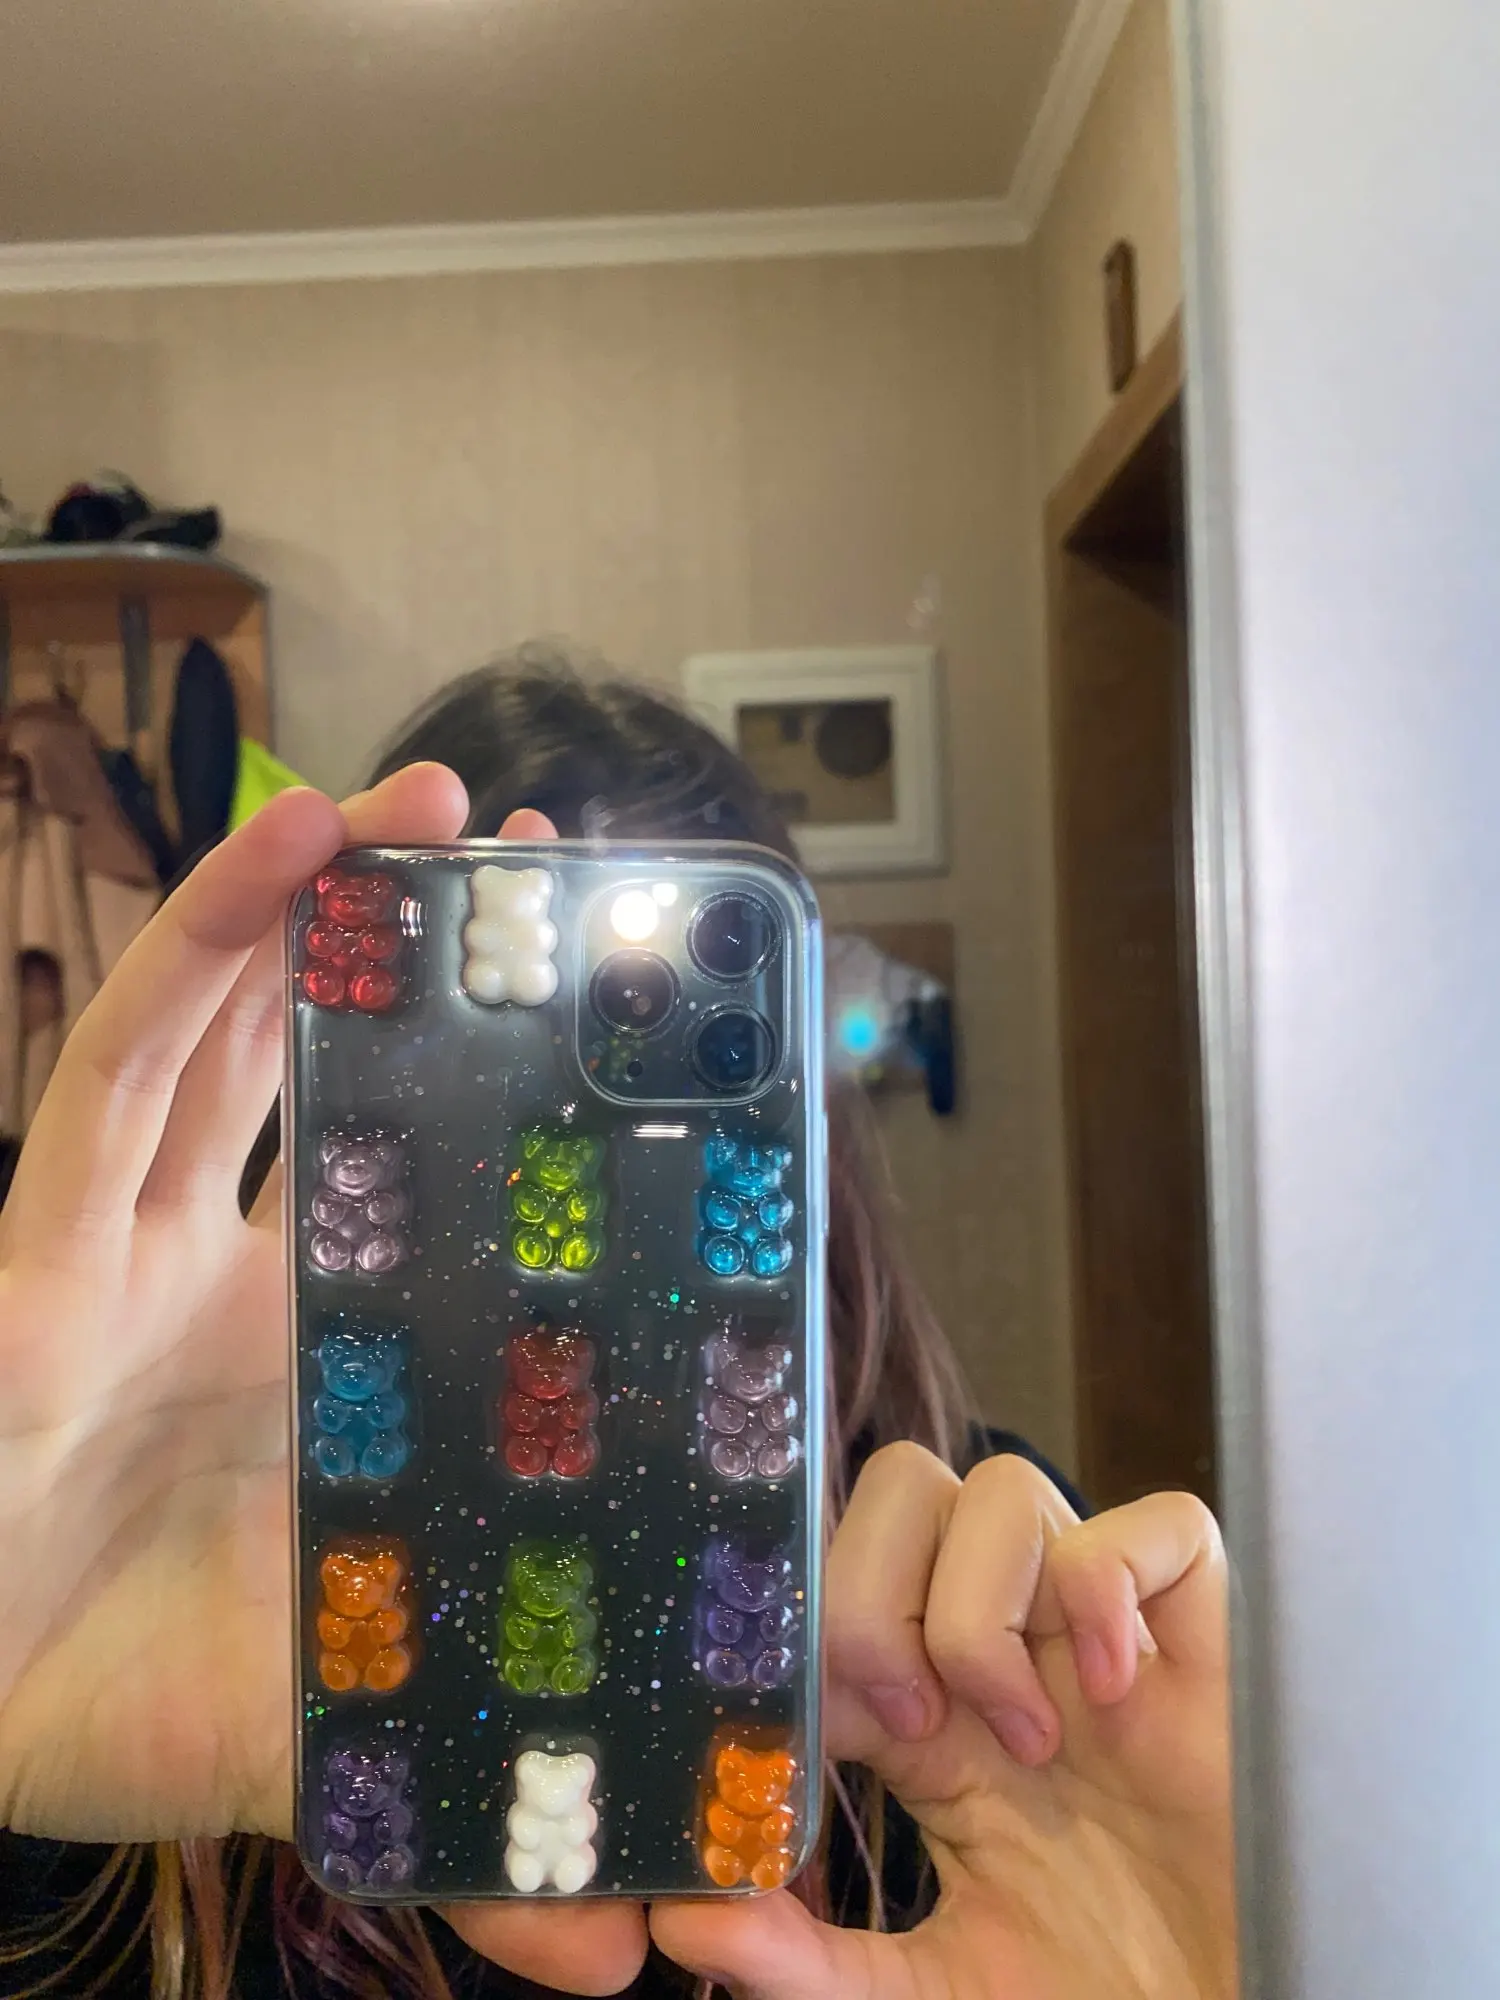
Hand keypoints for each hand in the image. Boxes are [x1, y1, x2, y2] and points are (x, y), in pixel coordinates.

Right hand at [0, 784, 646, 1996]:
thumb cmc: (126, 1707)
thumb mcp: (333, 1727)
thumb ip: (483, 1815)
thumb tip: (642, 1947)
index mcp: (336, 1356)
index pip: (444, 1188)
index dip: (522, 1095)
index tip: (633, 1012)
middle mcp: (242, 1266)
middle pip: (348, 1068)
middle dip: (436, 957)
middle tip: (556, 854)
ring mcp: (138, 1230)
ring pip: (244, 1024)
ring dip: (329, 900)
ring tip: (435, 797)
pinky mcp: (45, 1232)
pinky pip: (128, 1059)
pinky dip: (207, 940)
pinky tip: (287, 841)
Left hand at [652, 1445, 1235, 1999]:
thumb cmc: (1096, 1995)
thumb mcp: (928, 1991)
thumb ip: (801, 1960)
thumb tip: (681, 1916)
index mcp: (927, 1711)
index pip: (829, 1580)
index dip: (802, 1628)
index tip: (814, 1732)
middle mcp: (1004, 1642)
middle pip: (898, 1488)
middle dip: (874, 1593)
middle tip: (912, 1725)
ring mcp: (1101, 1628)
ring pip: (1002, 1486)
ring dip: (982, 1609)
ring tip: (1022, 1737)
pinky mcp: (1201, 1630)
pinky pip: (1152, 1523)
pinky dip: (1112, 1591)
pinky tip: (1117, 1696)